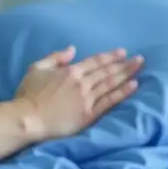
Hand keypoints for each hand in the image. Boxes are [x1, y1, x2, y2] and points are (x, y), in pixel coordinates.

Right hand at [13, 46, 143, 142]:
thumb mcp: (37, 68)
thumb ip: (55, 57)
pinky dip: (122, 93)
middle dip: (124, 64)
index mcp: (71, 71)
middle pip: (107, 71)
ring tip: (139, 68)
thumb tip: (72, 50)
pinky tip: (133, 86)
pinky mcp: (89, 115)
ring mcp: (87, 99)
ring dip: (126, 75)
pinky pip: (110, 102)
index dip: (110, 56)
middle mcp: (82, 83)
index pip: (95, 61)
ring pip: (111, 84)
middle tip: (140, 59)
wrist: (28, 119)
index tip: (122, 52)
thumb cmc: (28, 94)